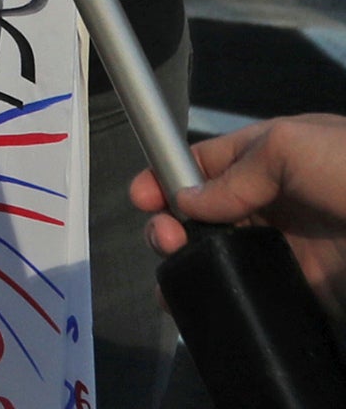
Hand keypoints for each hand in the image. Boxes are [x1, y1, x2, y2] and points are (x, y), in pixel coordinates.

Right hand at [135, 114, 345, 323]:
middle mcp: (276, 202)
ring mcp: (288, 247)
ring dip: (185, 256)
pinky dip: (215, 293)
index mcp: (274, 158)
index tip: (141, 194)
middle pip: (204, 210)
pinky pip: (249, 290)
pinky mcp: (301, 288)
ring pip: (219, 251)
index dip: (169, 175)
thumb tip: (189, 202)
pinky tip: (192, 296)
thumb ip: (236, 172)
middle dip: (170, 218)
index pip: (208, 163)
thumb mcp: (291, 146)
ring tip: (177, 260)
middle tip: (164, 233)